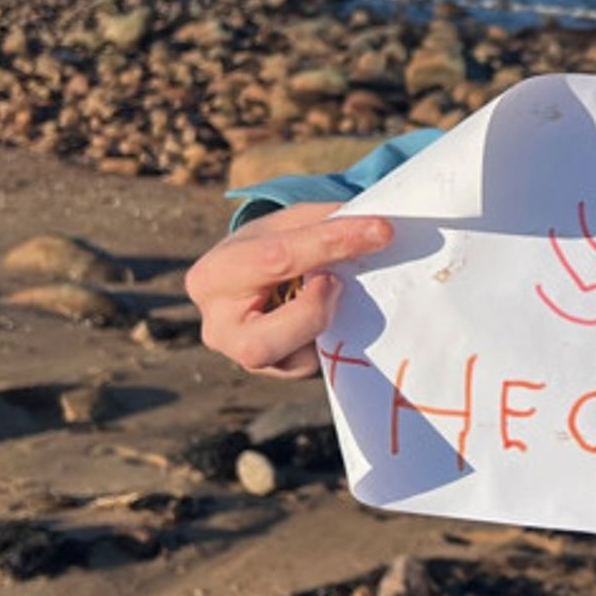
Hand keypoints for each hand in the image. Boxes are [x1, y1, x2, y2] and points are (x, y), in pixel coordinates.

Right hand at [184, 202, 393, 378]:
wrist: (253, 281)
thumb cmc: (271, 245)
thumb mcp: (289, 222)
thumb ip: (325, 223)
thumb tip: (378, 231)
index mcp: (214, 277)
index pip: (276, 260)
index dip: (332, 243)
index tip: (382, 230)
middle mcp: (219, 329)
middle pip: (263, 341)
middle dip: (314, 312)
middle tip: (339, 282)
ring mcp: (246, 359)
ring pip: (297, 361)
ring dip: (329, 325)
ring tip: (338, 293)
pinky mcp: (279, 373)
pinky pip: (316, 364)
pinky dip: (335, 336)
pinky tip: (338, 314)